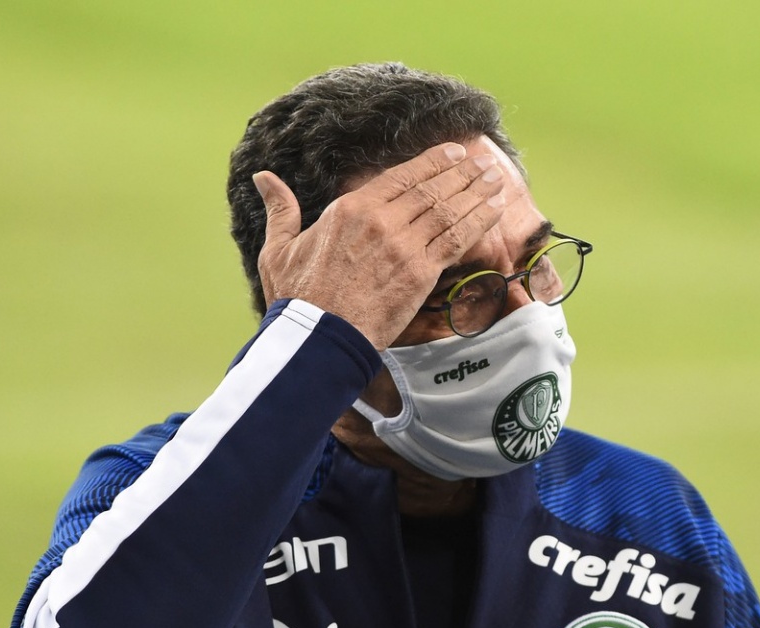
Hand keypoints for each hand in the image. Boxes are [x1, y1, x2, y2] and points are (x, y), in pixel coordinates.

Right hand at [252, 142, 505, 349]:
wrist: (319, 339)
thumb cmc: (297, 300)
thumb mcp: (278, 249)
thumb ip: (280, 210)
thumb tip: (263, 177)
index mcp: (349, 209)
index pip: (400, 177)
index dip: (431, 164)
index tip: (453, 155)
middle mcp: (380, 220)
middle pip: (430, 188)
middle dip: (461, 173)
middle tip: (483, 164)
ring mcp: (403, 245)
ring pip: (448, 209)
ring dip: (475, 192)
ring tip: (495, 179)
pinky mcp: (420, 272)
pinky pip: (457, 239)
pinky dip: (479, 221)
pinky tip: (495, 209)